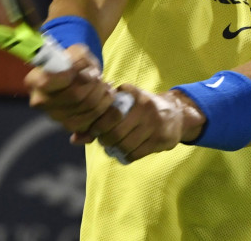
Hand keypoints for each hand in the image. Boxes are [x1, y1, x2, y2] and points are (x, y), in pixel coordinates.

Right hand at [23, 44, 116, 133]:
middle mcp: (40, 101)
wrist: (72, 75)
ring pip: (85, 108)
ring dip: (102, 95)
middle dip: (93, 84)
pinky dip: (103, 107)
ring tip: (107, 84)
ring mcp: (54, 116)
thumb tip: (89, 72)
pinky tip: (107, 95)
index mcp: (34, 81)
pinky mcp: (68, 125)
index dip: (72, 74)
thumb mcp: (74, 51)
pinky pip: (91, 120)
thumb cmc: (71, 61)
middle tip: (100, 76)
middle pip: (74, 96)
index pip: (49, 81)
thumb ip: (79, 57)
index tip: (87, 69)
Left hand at [73, 87, 204, 162]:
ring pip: (124, 145)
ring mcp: (154, 123)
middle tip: (103, 140)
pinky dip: (125, 156)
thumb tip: (74, 140)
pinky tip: (124, 151)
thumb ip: (99, 119)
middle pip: (115, 132)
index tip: (95, 130)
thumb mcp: (124, 104)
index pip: (107, 113)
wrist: (176, 113)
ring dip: (115, 149)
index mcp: (133, 94)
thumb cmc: (142, 108)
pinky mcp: (161, 139)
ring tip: (113, 146)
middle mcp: (145, 106)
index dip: (97, 125)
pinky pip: (135, 154)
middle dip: (105, 139)